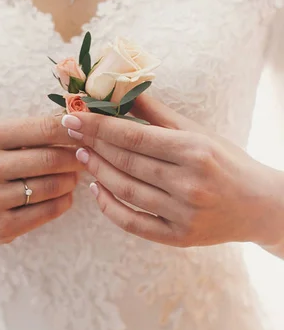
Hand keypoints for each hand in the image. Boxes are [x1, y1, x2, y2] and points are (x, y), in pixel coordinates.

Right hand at [0, 116, 81, 246]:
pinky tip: (65, 195)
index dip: (74, 131)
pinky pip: (47, 212)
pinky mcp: (0, 227)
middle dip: (77, 157)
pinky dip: (64, 201)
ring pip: (51, 187)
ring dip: (71, 180)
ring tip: (74, 176)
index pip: (44, 129)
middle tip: (88, 157)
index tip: (89, 132)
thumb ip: (32, 131)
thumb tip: (79, 122)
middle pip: (51, 159)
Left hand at [61, 95, 283, 248]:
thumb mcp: (197, 131)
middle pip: (126, 162)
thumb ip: (158, 114)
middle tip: (71, 132)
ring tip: (83, 155)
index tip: (72, 116)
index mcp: (194, 151)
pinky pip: (133, 223)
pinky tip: (97, 189)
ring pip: (125, 191)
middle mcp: (188, 183)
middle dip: (93, 144)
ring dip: (97, 172)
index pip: (133, 136)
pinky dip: (110, 207)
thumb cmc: (225, 161)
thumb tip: (123, 91)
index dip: (98, 126)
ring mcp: (183, 214)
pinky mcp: (178, 238)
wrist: (258, 205)